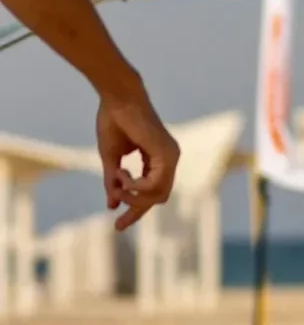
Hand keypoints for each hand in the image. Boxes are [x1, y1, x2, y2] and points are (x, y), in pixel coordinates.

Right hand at [95, 90, 179, 230]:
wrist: (117, 99)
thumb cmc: (113, 122)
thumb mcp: (111, 159)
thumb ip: (115, 182)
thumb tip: (113, 205)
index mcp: (157, 160)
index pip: (151, 192)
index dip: (135, 209)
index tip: (118, 225)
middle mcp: (168, 160)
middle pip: (157, 198)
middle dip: (137, 211)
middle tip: (118, 221)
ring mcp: (171, 157)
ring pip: (157, 195)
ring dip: (133, 196)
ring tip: (116, 181)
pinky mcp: (167, 154)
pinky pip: (154, 183)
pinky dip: (136, 185)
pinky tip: (122, 174)